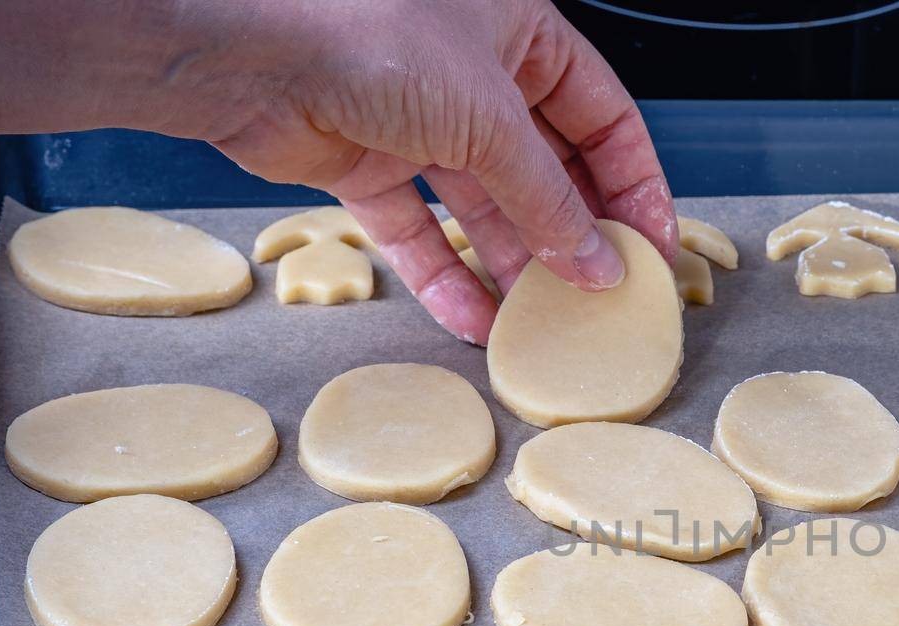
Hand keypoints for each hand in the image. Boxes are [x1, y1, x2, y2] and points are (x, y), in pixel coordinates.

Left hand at [0, 0, 677, 344]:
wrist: (245, 47)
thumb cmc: (371, 34)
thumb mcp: (492, 120)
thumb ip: (551, 201)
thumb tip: (599, 264)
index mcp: (519, 31)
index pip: (603, 114)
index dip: (634, 182)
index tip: (654, 247)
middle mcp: (471, 71)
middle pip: (544, 164)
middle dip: (572, 231)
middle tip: (602, 293)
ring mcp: (415, 116)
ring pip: (481, 203)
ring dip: (511, 264)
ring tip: (541, 321)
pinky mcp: (363, 158)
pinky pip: (417, 226)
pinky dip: (443, 273)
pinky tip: (473, 321)